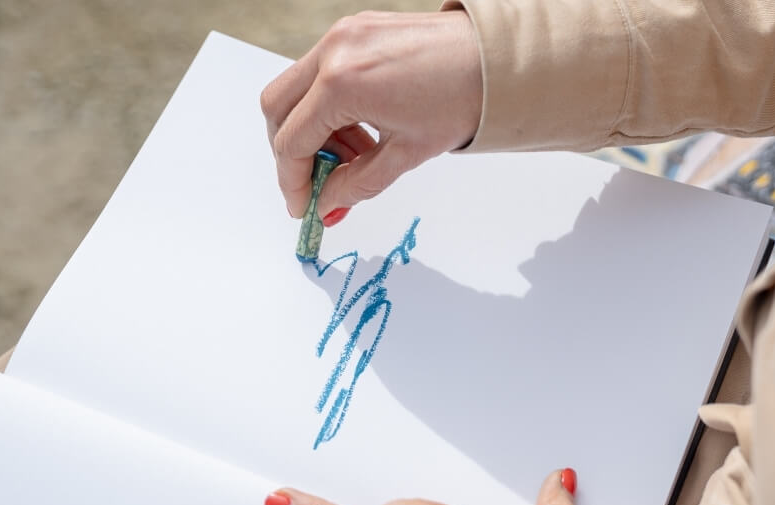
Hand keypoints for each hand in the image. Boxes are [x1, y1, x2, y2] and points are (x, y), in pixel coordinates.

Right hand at [260, 10, 481, 222]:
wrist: (496, 59)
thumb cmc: (462, 99)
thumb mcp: (405, 155)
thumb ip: (356, 185)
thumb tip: (327, 204)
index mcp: (342, 84)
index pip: (292, 141)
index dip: (293, 182)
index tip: (303, 206)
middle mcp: (333, 51)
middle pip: (277, 110)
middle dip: (292, 152)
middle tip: (319, 183)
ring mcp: (342, 34)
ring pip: (297, 89)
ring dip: (314, 129)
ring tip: (356, 157)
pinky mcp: (354, 28)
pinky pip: (320, 71)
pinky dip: (328, 104)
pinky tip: (362, 129)